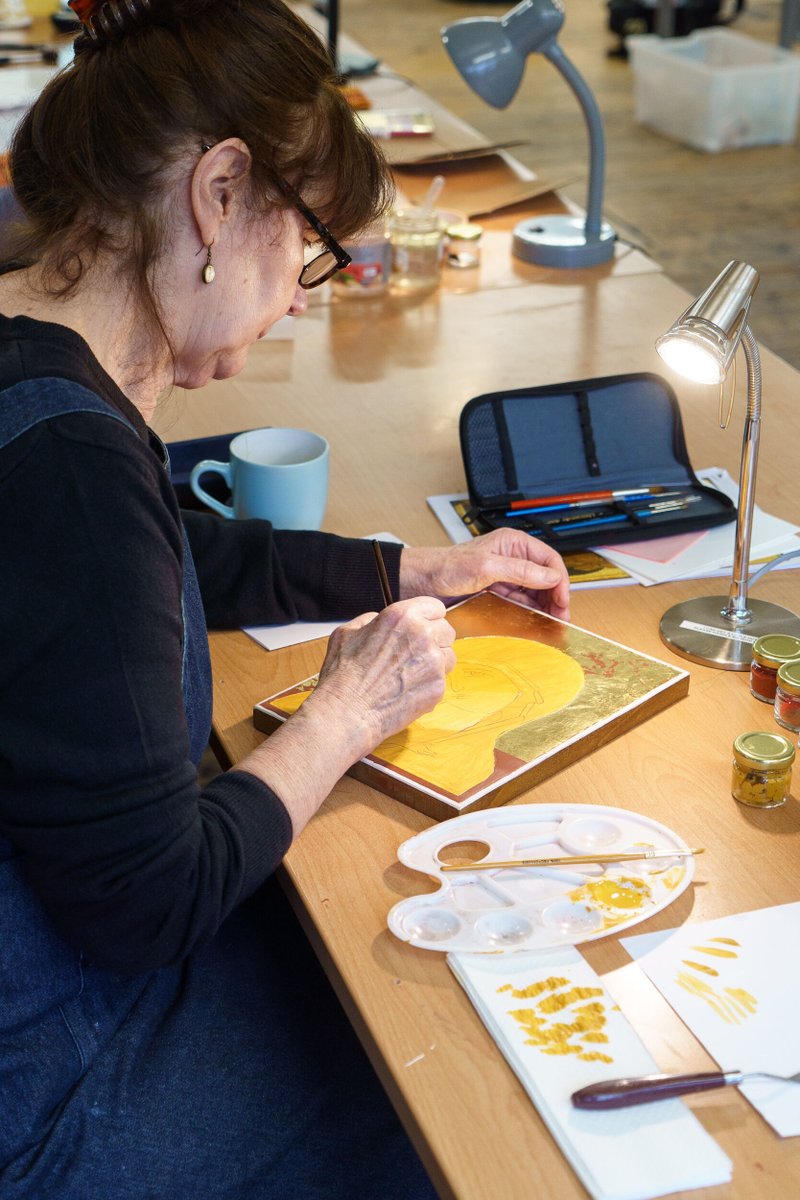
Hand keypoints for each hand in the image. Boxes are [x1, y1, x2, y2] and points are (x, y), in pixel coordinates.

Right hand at [313, 597, 456, 756]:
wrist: (347, 711)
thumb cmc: (343, 674)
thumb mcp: (347, 632)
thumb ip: (371, 620)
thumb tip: (380, 620)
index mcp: (402, 616)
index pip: (435, 607)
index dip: (427, 618)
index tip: (422, 626)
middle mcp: (422, 635)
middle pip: (446, 630)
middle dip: (434, 639)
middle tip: (415, 653)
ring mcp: (433, 662)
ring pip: (448, 656)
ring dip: (435, 662)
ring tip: (410, 673)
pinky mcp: (437, 687)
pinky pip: (442, 680)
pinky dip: (429, 684)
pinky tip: (407, 689)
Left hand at [399, 529, 569, 620]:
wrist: (422, 582)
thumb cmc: (447, 566)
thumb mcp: (486, 567)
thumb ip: (520, 571)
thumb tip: (549, 577)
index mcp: (514, 543)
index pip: (549, 560)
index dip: (559, 581)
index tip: (562, 600)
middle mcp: (513, 557)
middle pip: (545, 577)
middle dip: (555, 596)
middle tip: (561, 617)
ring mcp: (506, 575)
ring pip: (535, 591)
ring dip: (544, 605)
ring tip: (551, 622)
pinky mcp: (498, 591)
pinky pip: (521, 601)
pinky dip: (530, 611)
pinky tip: (534, 621)